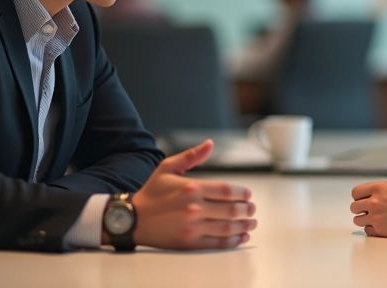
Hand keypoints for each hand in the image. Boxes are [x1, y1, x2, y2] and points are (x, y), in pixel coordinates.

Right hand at [131, 140, 257, 249]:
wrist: (133, 218)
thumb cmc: (152, 192)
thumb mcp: (168, 167)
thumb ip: (191, 156)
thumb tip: (210, 143)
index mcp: (191, 188)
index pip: (226, 190)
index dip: (241, 193)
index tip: (248, 195)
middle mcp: (193, 208)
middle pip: (230, 209)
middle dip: (247, 209)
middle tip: (252, 209)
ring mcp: (192, 227)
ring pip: (227, 227)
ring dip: (244, 225)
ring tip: (251, 222)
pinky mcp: (189, 243)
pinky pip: (217, 243)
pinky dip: (233, 241)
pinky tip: (241, 237)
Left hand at [350, 181, 386, 237]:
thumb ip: (374, 190)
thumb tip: (358, 197)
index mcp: (378, 188)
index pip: (355, 193)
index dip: (358, 198)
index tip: (363, 201)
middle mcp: (375, 201)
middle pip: (353, 207)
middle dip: (360, 210)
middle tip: (370, 211)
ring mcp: (376, 216)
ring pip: (357, 220)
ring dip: (365, 220)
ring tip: (376, 219)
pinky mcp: (379, 230)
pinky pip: (366, 230)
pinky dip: (372, 229)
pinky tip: (382, 225)